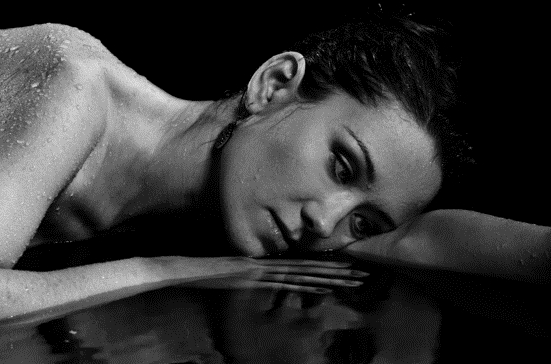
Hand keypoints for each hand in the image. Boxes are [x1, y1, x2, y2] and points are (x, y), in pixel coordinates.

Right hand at [151, 256, 366, 292]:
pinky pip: (285, 282)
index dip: (325, 267)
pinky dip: (305, 284)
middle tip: (362, 274)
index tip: (346, 268)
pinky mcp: (256, 277)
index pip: (302, 266)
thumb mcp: (236, 278)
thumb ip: (252, 277)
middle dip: (337, 272)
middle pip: (310, 268)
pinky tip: (322, 285)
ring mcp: (264, 270)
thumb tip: (263, 280)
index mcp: (267, 264)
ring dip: (330, 277)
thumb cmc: (207, 275)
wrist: (187, 268)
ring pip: (304, 273)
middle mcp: (270, 264)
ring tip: (353, 279)